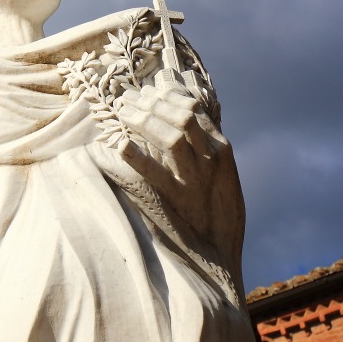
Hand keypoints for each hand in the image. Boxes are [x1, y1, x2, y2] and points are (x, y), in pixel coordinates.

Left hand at [114, 83, 231, 227]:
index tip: (146, 89)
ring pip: (173, 139)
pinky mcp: (179, 201)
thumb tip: (176, 106)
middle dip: (152, 103)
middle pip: (182, 118)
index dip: (167, 94)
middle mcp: (211, 159)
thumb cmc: (216, 208)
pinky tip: (121, 145)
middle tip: (127, 98)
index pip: (194, 108)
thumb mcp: (217, 171)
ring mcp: (196, 180)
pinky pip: (157, 175)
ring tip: (123, 112)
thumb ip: (200, 140)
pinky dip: (138, 158)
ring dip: (144, 120)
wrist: (221, 251)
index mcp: (220, 148)